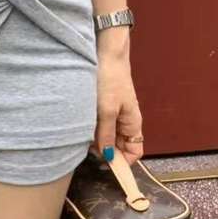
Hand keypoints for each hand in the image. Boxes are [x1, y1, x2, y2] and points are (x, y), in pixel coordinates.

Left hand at [90, 38, 142, 166]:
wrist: (106, 53)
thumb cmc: (110, 79)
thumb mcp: (106, 110)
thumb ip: (106, 135)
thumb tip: (108, 158)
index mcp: (133, 124)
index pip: (135, 152)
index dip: (123, 162)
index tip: (106, 164)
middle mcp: (126, 123)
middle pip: (118, 148)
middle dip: (105, 152)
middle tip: (89, 148)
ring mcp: (115, 116)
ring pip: (107, 139)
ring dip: (96, 142)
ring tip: (84, 136)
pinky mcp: (104, 110)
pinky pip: (100, 128)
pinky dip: (92, 131)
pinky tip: (82, 127)